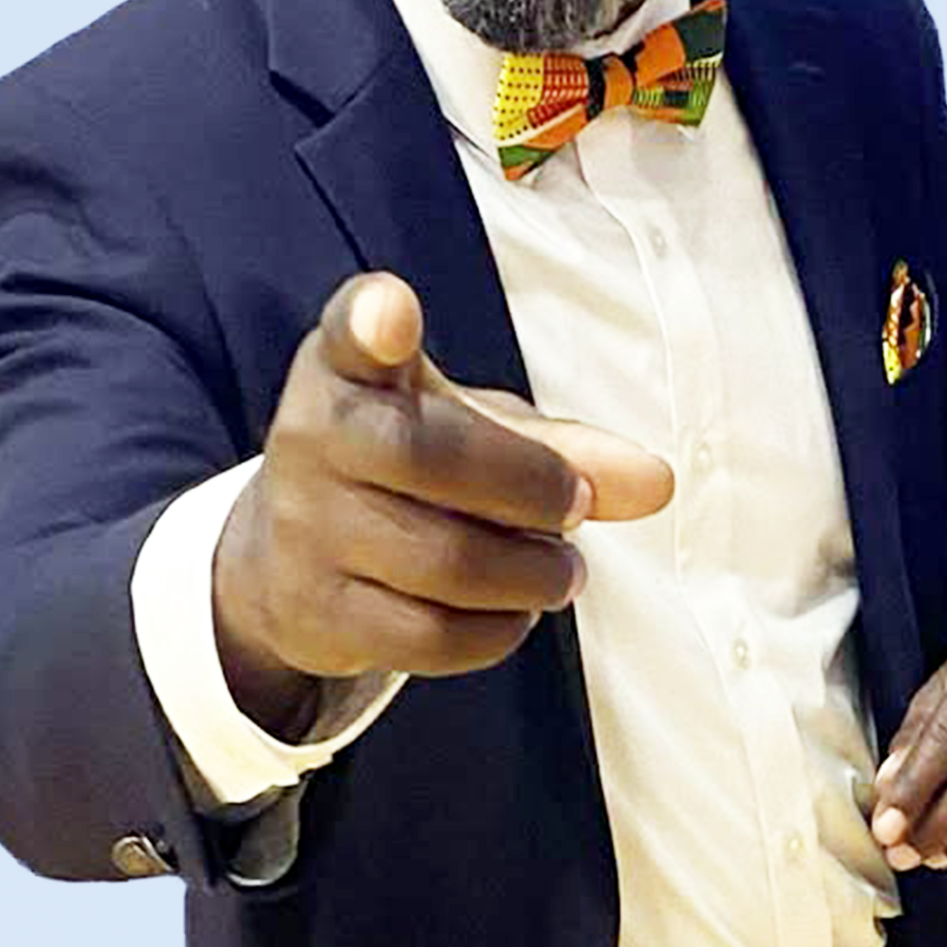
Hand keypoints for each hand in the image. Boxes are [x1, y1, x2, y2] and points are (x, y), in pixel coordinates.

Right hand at [212, 273, 673, 731]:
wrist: (289, 561)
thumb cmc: (406, 473)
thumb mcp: (473, 432)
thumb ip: (564, 448)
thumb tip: (657, 483)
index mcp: (349, 370)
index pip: (352, 333)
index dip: (372, 321)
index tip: (392, 310)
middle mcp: (313, 439)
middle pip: (429, 458)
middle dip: (532, 488)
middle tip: (576, 506)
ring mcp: (305, 532)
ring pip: (445, 562)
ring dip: (531, 575)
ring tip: (559, 570)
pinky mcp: (316, 616)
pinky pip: (430, 636)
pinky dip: (496, 630)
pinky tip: (512, 611)